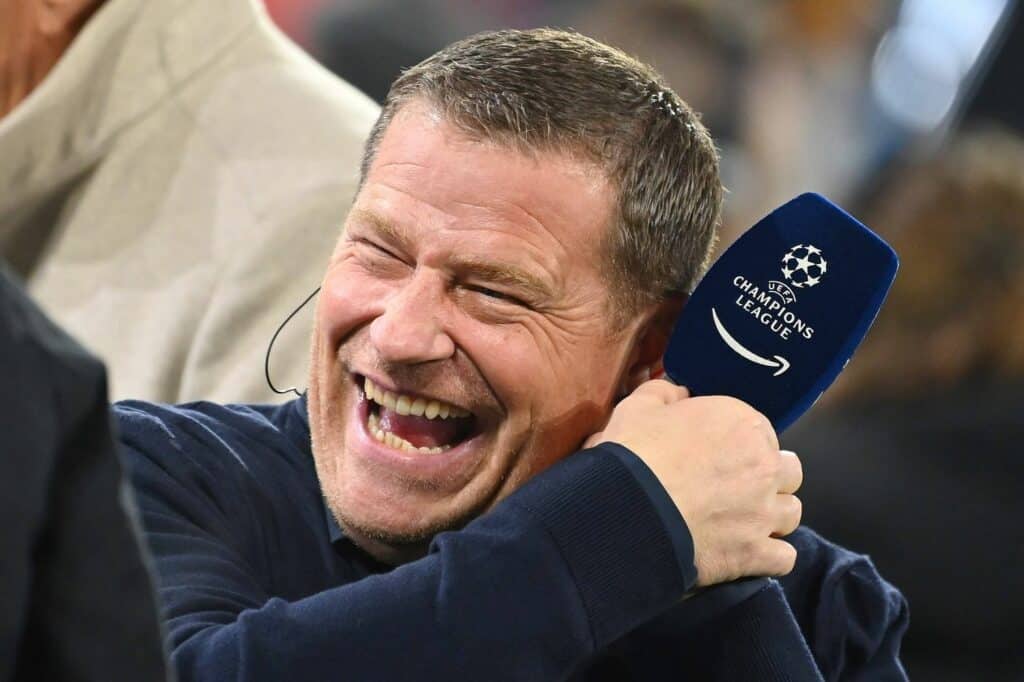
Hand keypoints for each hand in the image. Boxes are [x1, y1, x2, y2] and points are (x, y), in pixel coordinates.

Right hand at [586, 380, 802, 586]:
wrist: (630, 509)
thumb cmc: (635, 453)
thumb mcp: (640, 407)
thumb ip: (665, 393)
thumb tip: (679, 393)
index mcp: (743, 425)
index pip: (760, 431)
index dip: (739, 443)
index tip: (717, 453)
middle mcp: (764, 467)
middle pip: (788, 472)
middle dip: (768, 478)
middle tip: (737, 486)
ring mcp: (763, 512)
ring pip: (791, 513)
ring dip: (772, 516)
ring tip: (745, 521)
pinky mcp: (754, 553)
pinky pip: (784, 557)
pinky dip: (770, 557)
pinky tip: (748, 553)